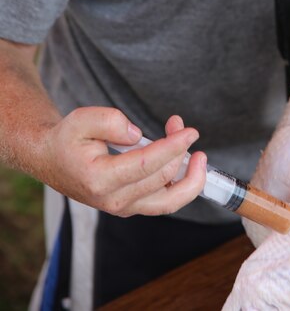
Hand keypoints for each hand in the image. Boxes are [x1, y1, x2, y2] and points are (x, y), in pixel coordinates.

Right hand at [40, 107, 205, 216]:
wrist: (53, 160)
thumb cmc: (68, 139)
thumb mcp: (81, 119)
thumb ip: (110, 121)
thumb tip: (138, 135)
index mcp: (99, 179)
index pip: (146, 165)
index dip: (173, 147)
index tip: (191, 132)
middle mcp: (114, 200)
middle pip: (162, 180)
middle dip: (179, 150)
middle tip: (180, 124)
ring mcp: (124, 206)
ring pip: (169, 202)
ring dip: (191, 178)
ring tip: (200, 156)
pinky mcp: (132, 206)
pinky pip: (165, 201)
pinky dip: (181, 184)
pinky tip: (185, 162)